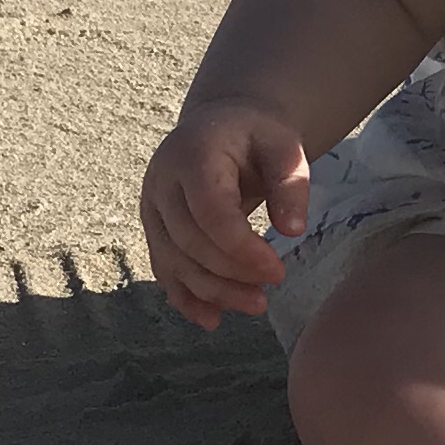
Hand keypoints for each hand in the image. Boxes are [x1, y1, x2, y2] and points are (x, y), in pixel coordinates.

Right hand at [140, 98, 311, 329]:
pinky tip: (212, 320)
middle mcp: (162, 182)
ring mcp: (152, 206)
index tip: (277, 271)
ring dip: (212, 292)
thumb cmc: (258, 137)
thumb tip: (292, 231)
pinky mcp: (153, 227)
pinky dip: (185, 298)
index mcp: (193, 156)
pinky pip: (163, 269)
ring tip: (255, 305)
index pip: (211, 213)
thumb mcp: (285, 147)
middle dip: (230, 275)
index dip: (242, 250)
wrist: (222, 124)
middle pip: (189, 242)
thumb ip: (291, 184)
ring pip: (173, 261)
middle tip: (270, 290)